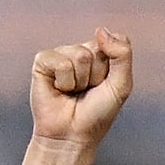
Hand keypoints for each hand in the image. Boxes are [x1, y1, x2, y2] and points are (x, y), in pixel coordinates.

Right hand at [27, 33, 135, 149]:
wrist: (73, 134)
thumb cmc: (97, 112)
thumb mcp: (121, 85)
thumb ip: (122, 55)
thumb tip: (102, 30)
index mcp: (100, 55)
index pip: (113, 42)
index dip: (112, 67)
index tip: (105, 85)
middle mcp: (80, 52)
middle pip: (96, 49)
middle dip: (96, 75)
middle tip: (87, 91)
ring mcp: (60, 55)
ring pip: (79, 55)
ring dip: (80, 80)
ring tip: (73, 92)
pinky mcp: (42, 62)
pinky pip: (60, 62)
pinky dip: (64, 81)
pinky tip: (59, 90)